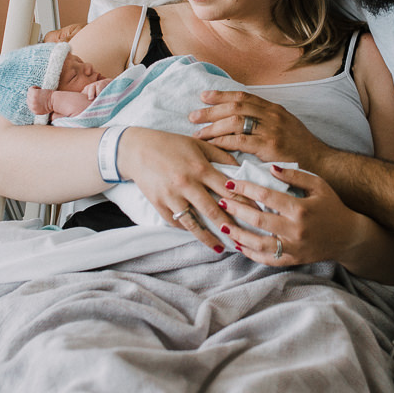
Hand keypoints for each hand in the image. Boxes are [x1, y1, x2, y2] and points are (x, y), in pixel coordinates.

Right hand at [117, 127, 236, 252]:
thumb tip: (240, 168)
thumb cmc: (171, 144)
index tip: (256, 212)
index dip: (244, 201)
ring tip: (220, 248)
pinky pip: (176, 221)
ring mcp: (171, 196)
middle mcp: (187, 184)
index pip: (227, 189)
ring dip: (207, 237)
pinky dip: (187, 229)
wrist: (137, 149)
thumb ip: (220, 155)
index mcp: (200, 168)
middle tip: (244, 237)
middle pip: (213, 210)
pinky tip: (198, 235)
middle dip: (230, 225)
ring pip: (193, 222)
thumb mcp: (198, 144)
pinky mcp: (159, 204)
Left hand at [191, 91, 327, 170]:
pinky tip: (213, 145)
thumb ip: (266, 121)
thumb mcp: (286, 127)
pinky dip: (224, 141)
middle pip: (235, 107)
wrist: (321, 164)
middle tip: (193, 116)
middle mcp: (272, 116)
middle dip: (211, 110)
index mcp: (274, 109)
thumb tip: (241, 119)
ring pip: (235, 121)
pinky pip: (241, 140)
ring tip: (198, 134)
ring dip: (213, 127)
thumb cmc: (301, 149)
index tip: (204, 96)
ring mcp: (272, 130)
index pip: (243, 97)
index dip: (222, 95)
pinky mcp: (270, 146)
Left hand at [216, 166, 373, 266]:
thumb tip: (271, 168)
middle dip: (236, 210)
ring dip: (238, 234)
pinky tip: (238, 244)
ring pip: (258, 244)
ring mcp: (294, 247)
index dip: (245, 189)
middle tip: (220, 201)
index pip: (266, 196)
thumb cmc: (332, 207)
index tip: (230, 183)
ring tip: (223, 225)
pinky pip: (268, 259)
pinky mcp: (293, 260)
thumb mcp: (319, 185)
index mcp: (300, 208)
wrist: (348, 237)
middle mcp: (295, 230)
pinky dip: (251, 253)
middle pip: (258, 220)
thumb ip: (295, 175)